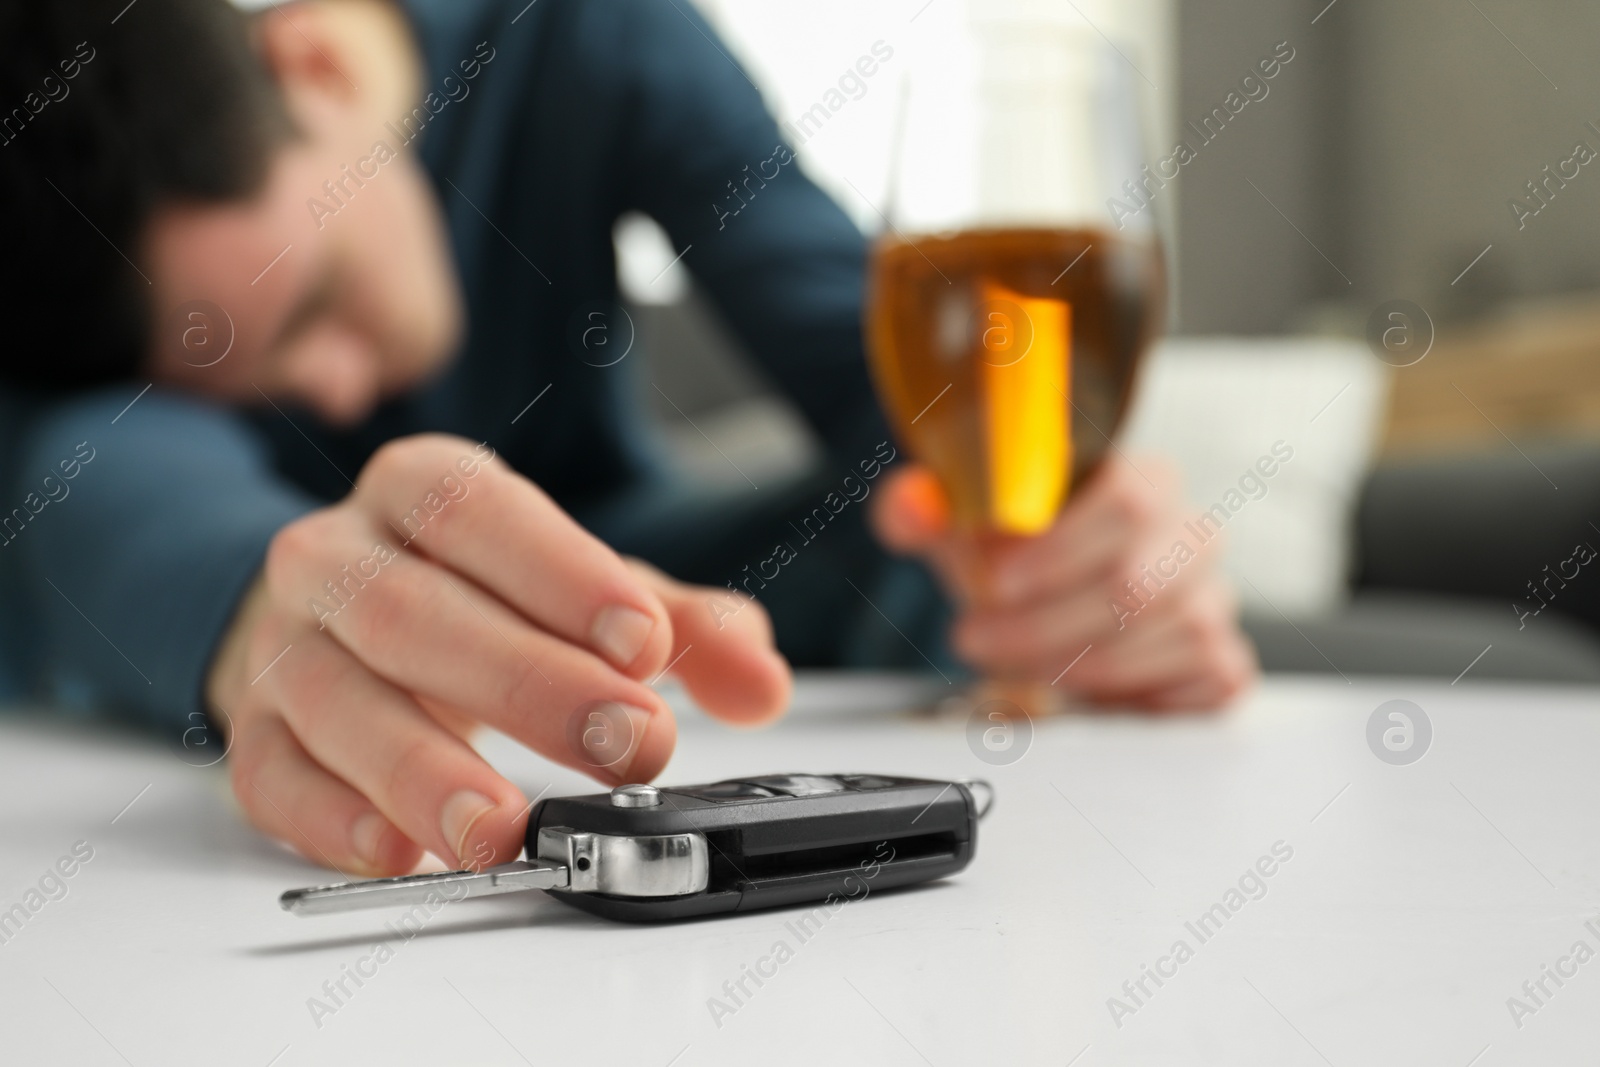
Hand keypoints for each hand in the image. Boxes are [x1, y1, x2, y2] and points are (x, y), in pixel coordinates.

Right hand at [207, 434, 789, 876]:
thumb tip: (760, 680)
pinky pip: (273, 776)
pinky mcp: (257, 733)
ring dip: (423, 770)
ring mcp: (286, 647)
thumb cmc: (476, 594)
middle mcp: (339, 557)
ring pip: (336, 699)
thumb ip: (679, 625)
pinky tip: (403, 850)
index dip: (560, 574)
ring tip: (505, 828)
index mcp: (422, 492)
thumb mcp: (582, 588)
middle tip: (628, 747)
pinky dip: (334, 819)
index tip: (642, 641)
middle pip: (412, 611)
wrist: (337, 614)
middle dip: (528, 685)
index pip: (478, 512)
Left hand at [871, 457, 1256, 709]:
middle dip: (1047, 625)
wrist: (1037, 601)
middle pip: (1141, 582)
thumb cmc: (1010, 555)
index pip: (1127, 502)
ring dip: (1079, 665)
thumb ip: (921, 508)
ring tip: (1014, 665)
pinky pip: (1210, 680)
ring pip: (1172, 636)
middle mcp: (1188, 536)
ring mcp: (1210, 600)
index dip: (1061, 550)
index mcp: (1141, 481)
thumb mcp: (956, 527)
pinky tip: (1082, 691)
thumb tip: (913, 508)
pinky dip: (1142, 695)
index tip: (996, 582)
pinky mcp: (1219, 661)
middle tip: (978, 639)